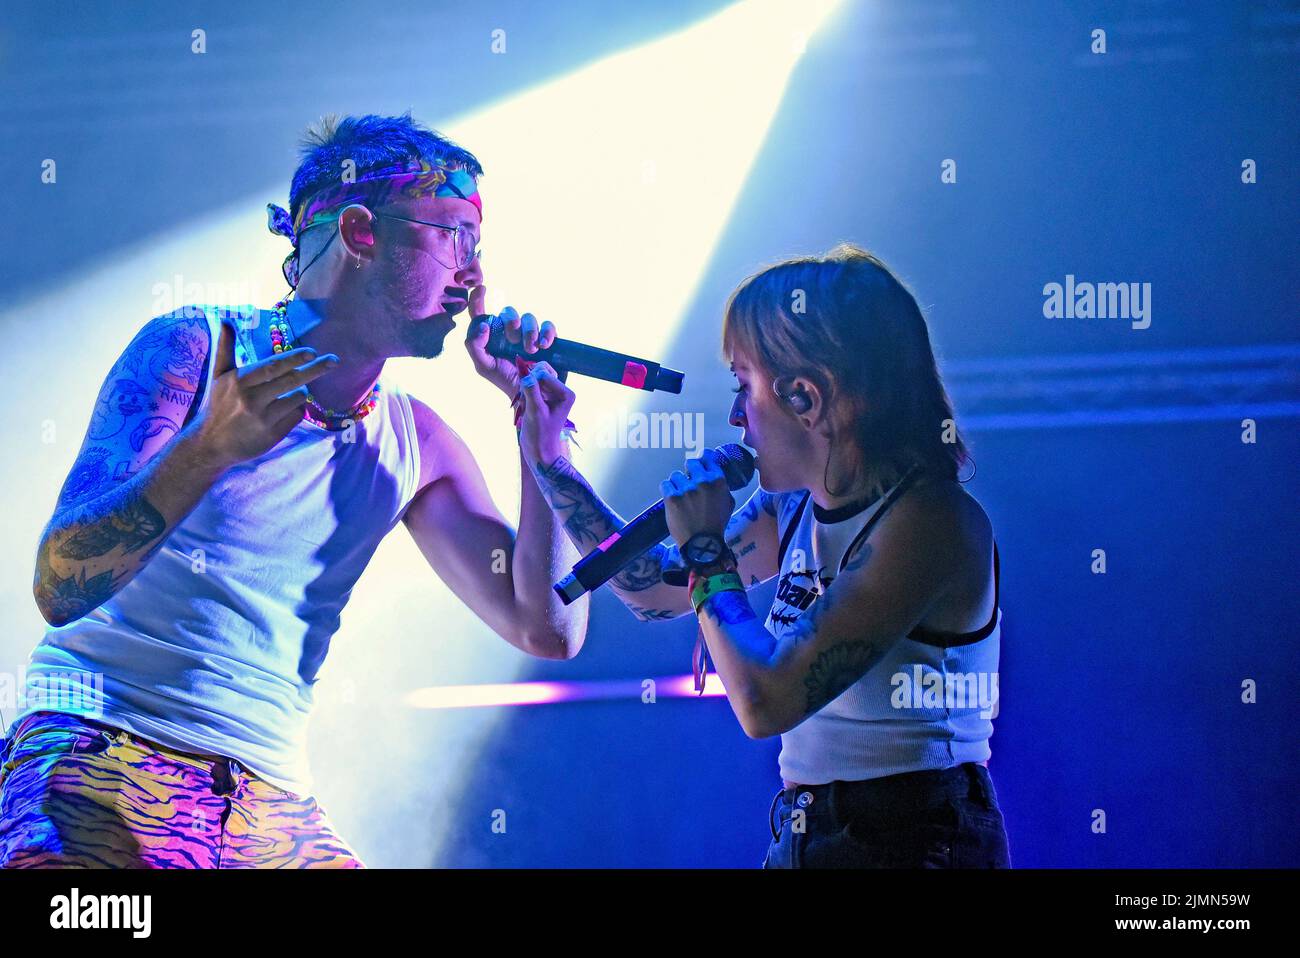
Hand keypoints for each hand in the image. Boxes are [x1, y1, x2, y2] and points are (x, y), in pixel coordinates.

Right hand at [190, 319, 337, 468]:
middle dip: (315, 369)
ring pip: (298, 398)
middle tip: (333, 360)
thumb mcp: (218, 376)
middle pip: (291, 381)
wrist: (211, 444)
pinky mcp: (273, 434)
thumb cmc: (218, 405)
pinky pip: (297, 415)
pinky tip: (284, 410)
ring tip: (287, 393)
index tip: (312, 352)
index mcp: (240, 381)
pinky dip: (297, 409)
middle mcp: (252, 398)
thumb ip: (225, 348)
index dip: (294, 358)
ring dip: (300, 392)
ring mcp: (264, 418)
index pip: (272, 367)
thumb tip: (226, 320)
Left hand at [464, 285, 555, 396]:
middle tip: (514, 340)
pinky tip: (544, 345)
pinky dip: (546, 332)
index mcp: (492, 336)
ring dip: (529, 331)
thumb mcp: (484, 366)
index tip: (482, 289)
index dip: (478, 299)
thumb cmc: (505, 379)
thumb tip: (483, 325)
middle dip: (511, 322)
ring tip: (532, 349)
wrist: (531, 395)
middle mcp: (510, 332)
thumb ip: (474, 346)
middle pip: (509, 312)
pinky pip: (548, 325)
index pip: (481, 313)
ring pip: (529, 318)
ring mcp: (529, 334)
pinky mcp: (547, 339)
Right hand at [517, 362, 575, 466]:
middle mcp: (561, 391)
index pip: (544, 374)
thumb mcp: (535, 411)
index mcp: (566, 393)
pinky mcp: (543, 398)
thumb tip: (524, 371)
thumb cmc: (540, 434)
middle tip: (525, 400)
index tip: (525, 397)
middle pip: (540, 372)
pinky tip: (524, 406)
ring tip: (525, 404)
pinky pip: (531, 386)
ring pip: (534, 378)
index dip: (531, 381)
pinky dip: (525, 393)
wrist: (539, 450)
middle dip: (529, 383)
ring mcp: (552, 394)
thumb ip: (531, 390)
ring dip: (526, 389)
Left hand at [660, 449, 734, 547]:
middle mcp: (702, 481)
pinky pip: (665, 484)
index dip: (703, 460)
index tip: (700, 463)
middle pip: (690, 463)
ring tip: (680, 495)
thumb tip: (715, 477)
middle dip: (689, 471)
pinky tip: (671, 498)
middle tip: (689, 481)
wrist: (701, 543)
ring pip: (676, 475)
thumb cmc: (717, 524)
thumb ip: (722, 488)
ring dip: (678, 483)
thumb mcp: (728, 503)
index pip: (707, 458)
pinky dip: (668, 490)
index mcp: (718, 481)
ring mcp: (686, 489)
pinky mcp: (671, 497)